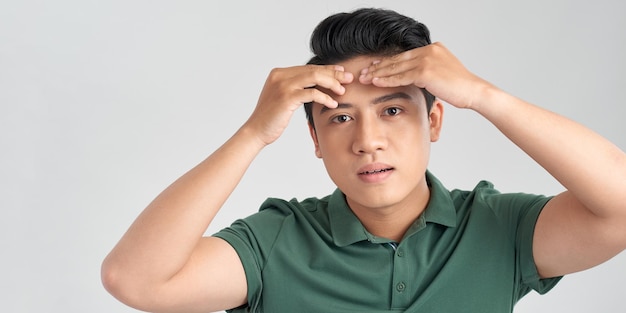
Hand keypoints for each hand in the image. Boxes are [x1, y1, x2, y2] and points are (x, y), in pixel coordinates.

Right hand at [244, 65, 353, 144]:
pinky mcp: (287, 97)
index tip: (341, 72)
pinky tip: (332, 103)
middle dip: (333, 74)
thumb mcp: (282, 98)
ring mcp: (283, 86)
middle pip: (313, 70)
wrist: (256, 131)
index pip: (308, 67)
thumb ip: (294, 88)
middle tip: (349, 78)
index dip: (326, 69)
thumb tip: (315, 85)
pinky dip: (325, 97)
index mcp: (279, 73)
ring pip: (314, 77)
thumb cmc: (271, 118)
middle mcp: (280, 76)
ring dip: (332, 83)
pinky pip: (312, 93)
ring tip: (343, 90)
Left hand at [358, 42, 493, 109]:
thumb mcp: (442, 74)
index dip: (387, 62)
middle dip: (378, 67)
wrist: (474, 91)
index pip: (404, 56)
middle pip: (397, 60)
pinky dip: (386, 80)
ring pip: (396, 67)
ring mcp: (427, 59)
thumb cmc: (460, 88)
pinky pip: (401, 77)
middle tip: (362, 72)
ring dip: (378, 73)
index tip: (373, 67)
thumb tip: (415, 78)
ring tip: (363, 78)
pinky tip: (375, 82)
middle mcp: (429, 50)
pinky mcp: (425, 71)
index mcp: (432, 49)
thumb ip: (428, 72)